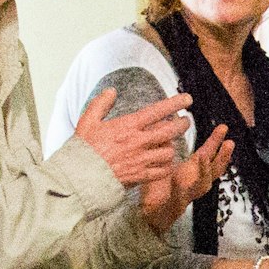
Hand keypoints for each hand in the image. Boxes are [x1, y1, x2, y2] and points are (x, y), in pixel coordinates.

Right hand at [71, 83, 191, 188]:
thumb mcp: (88, 120)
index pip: (158, 111)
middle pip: (170, 131)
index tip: (187, 99)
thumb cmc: (84, 149)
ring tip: (170, 143)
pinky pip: (162, 170)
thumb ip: (101, 103)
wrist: (81, 177)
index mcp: (128, 126)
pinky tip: (165, 162)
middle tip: (186, 121)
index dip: (175, 103)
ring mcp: (141, 160)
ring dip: (172, 146)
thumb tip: (111, 91)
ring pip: (169, 151)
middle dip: (182, 124)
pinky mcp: (141, 175)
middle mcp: (139, 142)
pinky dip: (167, 166)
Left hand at [140, 128, 232, 230]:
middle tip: (229, 142)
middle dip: (222, 156)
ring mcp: (186, 196)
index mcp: (191, 172)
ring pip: (202, 184)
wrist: (146, 215)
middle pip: (213, 170)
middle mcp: (193, 183)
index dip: (215, 142)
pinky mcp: (174, 207)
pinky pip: (180, 197)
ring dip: (205, 170)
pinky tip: (178, 178)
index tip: (222, 128)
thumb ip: (163, 146)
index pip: (207, 155)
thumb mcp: (159, 164)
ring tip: (204, 156)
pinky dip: (180, 187)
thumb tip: (164, 125)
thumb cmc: (154, 190)